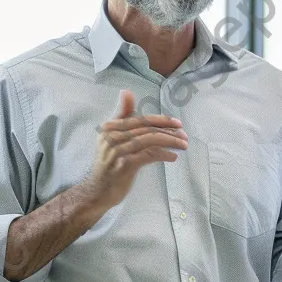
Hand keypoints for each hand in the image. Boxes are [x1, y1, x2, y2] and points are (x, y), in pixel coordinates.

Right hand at [81, 91, 188, 210]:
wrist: (97, 190)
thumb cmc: (108, 163)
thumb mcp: (112, 137)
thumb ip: (122, 116)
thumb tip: (126, 91)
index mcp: (110, 127)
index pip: (141, 119)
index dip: (161, 120)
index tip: (178, 123)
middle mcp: (112, 136)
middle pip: (146, 129)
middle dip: (169, 131)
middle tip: (184, 135)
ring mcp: (118, 151)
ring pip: (150, 140)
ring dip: (170, 141)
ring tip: (183, 145)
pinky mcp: (124, 165)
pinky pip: (148, 155)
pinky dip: (163, 154)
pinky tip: (173, 157)